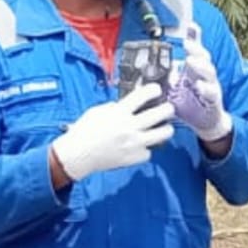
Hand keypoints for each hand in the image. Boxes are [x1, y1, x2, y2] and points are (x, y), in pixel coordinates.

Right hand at [52, 84, 173, 182]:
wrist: (78, 155)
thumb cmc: (84, 132)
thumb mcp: (97, 112)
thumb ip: (115, 107)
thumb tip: (129, 105)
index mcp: (119, 112)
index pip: (142, 95)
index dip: (154, 90)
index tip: (157, 90)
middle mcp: (130, 126)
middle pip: (160, 114)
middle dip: (169, 109)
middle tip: (169, 109)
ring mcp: (135, 142)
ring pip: (163, 134)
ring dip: (166, 129)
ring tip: (165, 128)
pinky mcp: (135, 157)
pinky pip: (149, 151)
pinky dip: (146, 149)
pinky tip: (141, 147)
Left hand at [171, 24, 230, 141]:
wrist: (205, 123)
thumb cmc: (190, 103)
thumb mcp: (176, 87)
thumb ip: (171, 75)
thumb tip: (160, 65)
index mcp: (196, 69)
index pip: (196, 50)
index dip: (195, 37)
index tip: (190, 24)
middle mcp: (205, 75)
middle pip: (204, 57)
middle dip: (196, 48)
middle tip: (187, 42)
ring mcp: (211, 86)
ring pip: (209, 72)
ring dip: (200, 65)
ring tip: (190, 60)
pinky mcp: (214, 100)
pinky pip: (211, 92)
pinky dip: (205, 88)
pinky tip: (199, 85)